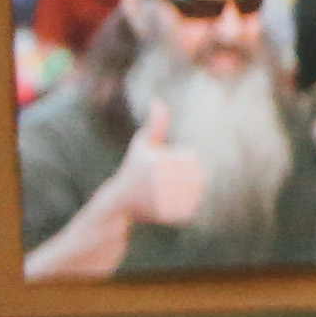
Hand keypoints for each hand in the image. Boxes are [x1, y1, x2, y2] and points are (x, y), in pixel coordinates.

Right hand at [115, 104, 204, 230]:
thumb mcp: (142, 145)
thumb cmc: (133, 170)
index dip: (182, 165)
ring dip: (187, 194)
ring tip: (163, 195)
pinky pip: (193, 208)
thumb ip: (155, 124)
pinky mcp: (172, 215)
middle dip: (185, 180)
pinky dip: (186, 208)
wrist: (119, 203)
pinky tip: (165, 206)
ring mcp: (167, 199)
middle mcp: (162, 180)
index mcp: (159, 162)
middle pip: (196, 178)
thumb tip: (157, 101)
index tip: (161, 172)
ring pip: (196, 193)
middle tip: (162, 186)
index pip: (192, 161)